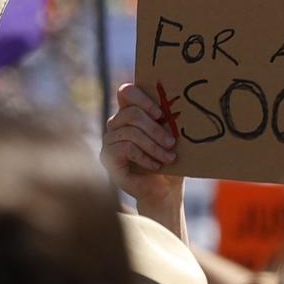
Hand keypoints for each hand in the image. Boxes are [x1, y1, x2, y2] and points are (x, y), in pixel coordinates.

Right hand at [102, 84, 183, 230]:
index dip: (142, 98)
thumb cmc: (170, 162)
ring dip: (154, 146)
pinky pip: (126, 148)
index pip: (126, 92)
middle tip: (172, 142)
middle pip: (131, 113)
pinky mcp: (108, 157)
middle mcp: (116, 124)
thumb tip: (175, 109)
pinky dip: (145, 157)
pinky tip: (156, 166)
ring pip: (131, 132)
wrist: (163, 191)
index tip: (161, 113)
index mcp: (131, 113)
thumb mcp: (172, 138)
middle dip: (155, 128)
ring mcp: (110, 140)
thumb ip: (169, 121)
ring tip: (169, 158)